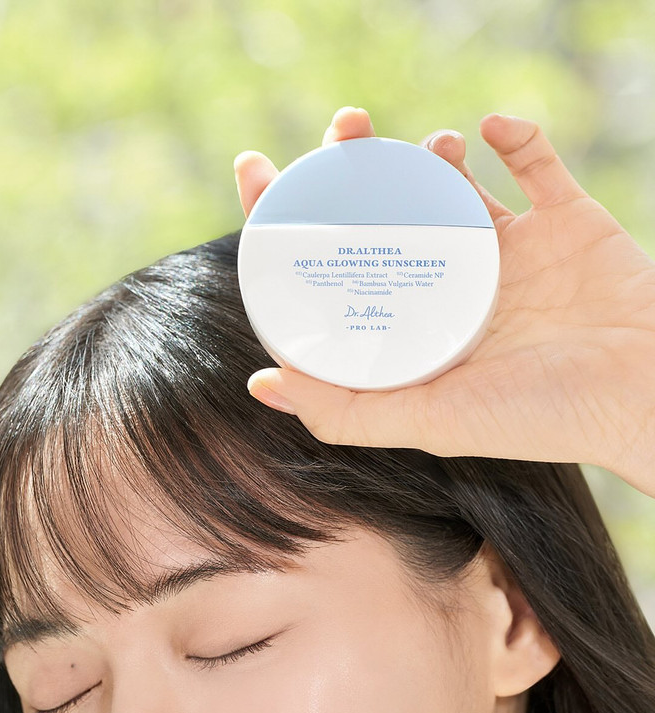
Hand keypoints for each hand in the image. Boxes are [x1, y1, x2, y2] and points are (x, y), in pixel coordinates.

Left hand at [234, 106, 654, 497]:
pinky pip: (536, 162)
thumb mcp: (431, 421)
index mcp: (419, 321)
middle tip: (342, 132)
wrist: (643, 397)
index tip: (258, 174)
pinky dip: (514, 135)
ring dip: (430, 150)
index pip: (340, 261)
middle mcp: (455, 281)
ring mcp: (510, 249)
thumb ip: (348, 411)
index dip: (292, 218)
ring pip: (455, 179)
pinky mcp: (564, 220)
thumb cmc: (538, 419)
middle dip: (355, 163)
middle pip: (388, 207)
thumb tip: (263, 383)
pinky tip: (493, 128)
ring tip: (429, 148)